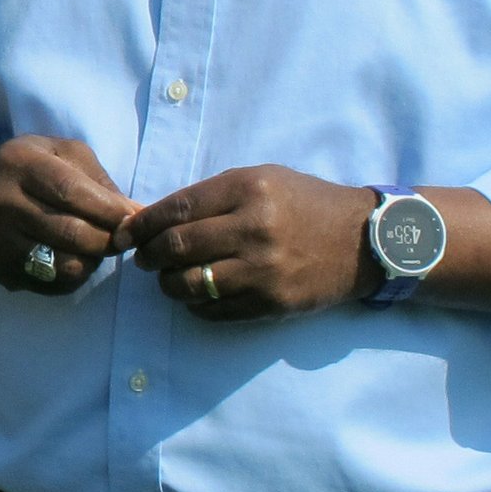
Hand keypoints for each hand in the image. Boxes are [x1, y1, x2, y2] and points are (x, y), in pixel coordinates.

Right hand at [0, 136, 136, 293]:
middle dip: (108, 239)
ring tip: (98, 247)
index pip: (71, 192)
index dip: (110, 210)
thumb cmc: (27, 168)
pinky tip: (76, 258)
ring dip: (94, 260)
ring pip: (64, 265)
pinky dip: (76, 276)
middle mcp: (2, 202)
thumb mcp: (59, 153)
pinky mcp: (1, 270)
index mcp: (19, 164)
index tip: (134, 219)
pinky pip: (53, 284)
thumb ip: (97, 179)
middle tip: (123, 237)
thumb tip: (135, 214)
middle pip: (71, 233)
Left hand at [119, 164, 373, 320]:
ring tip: (168, 278)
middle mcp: (255, 229)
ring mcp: (265, 270)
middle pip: (176, 247)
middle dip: (148, 255)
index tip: (125, 234)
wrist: (364, 240)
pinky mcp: (273, 303)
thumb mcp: (262, 180)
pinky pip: (214, 311)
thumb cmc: (306, 203)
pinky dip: (195, 305)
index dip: (141, 225)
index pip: (176, 209)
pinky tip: (196, 296)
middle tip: (143, 258)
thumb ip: (211, 196)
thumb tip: (153, 217)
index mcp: (249, 190)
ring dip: (167, 284)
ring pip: (189, 283)